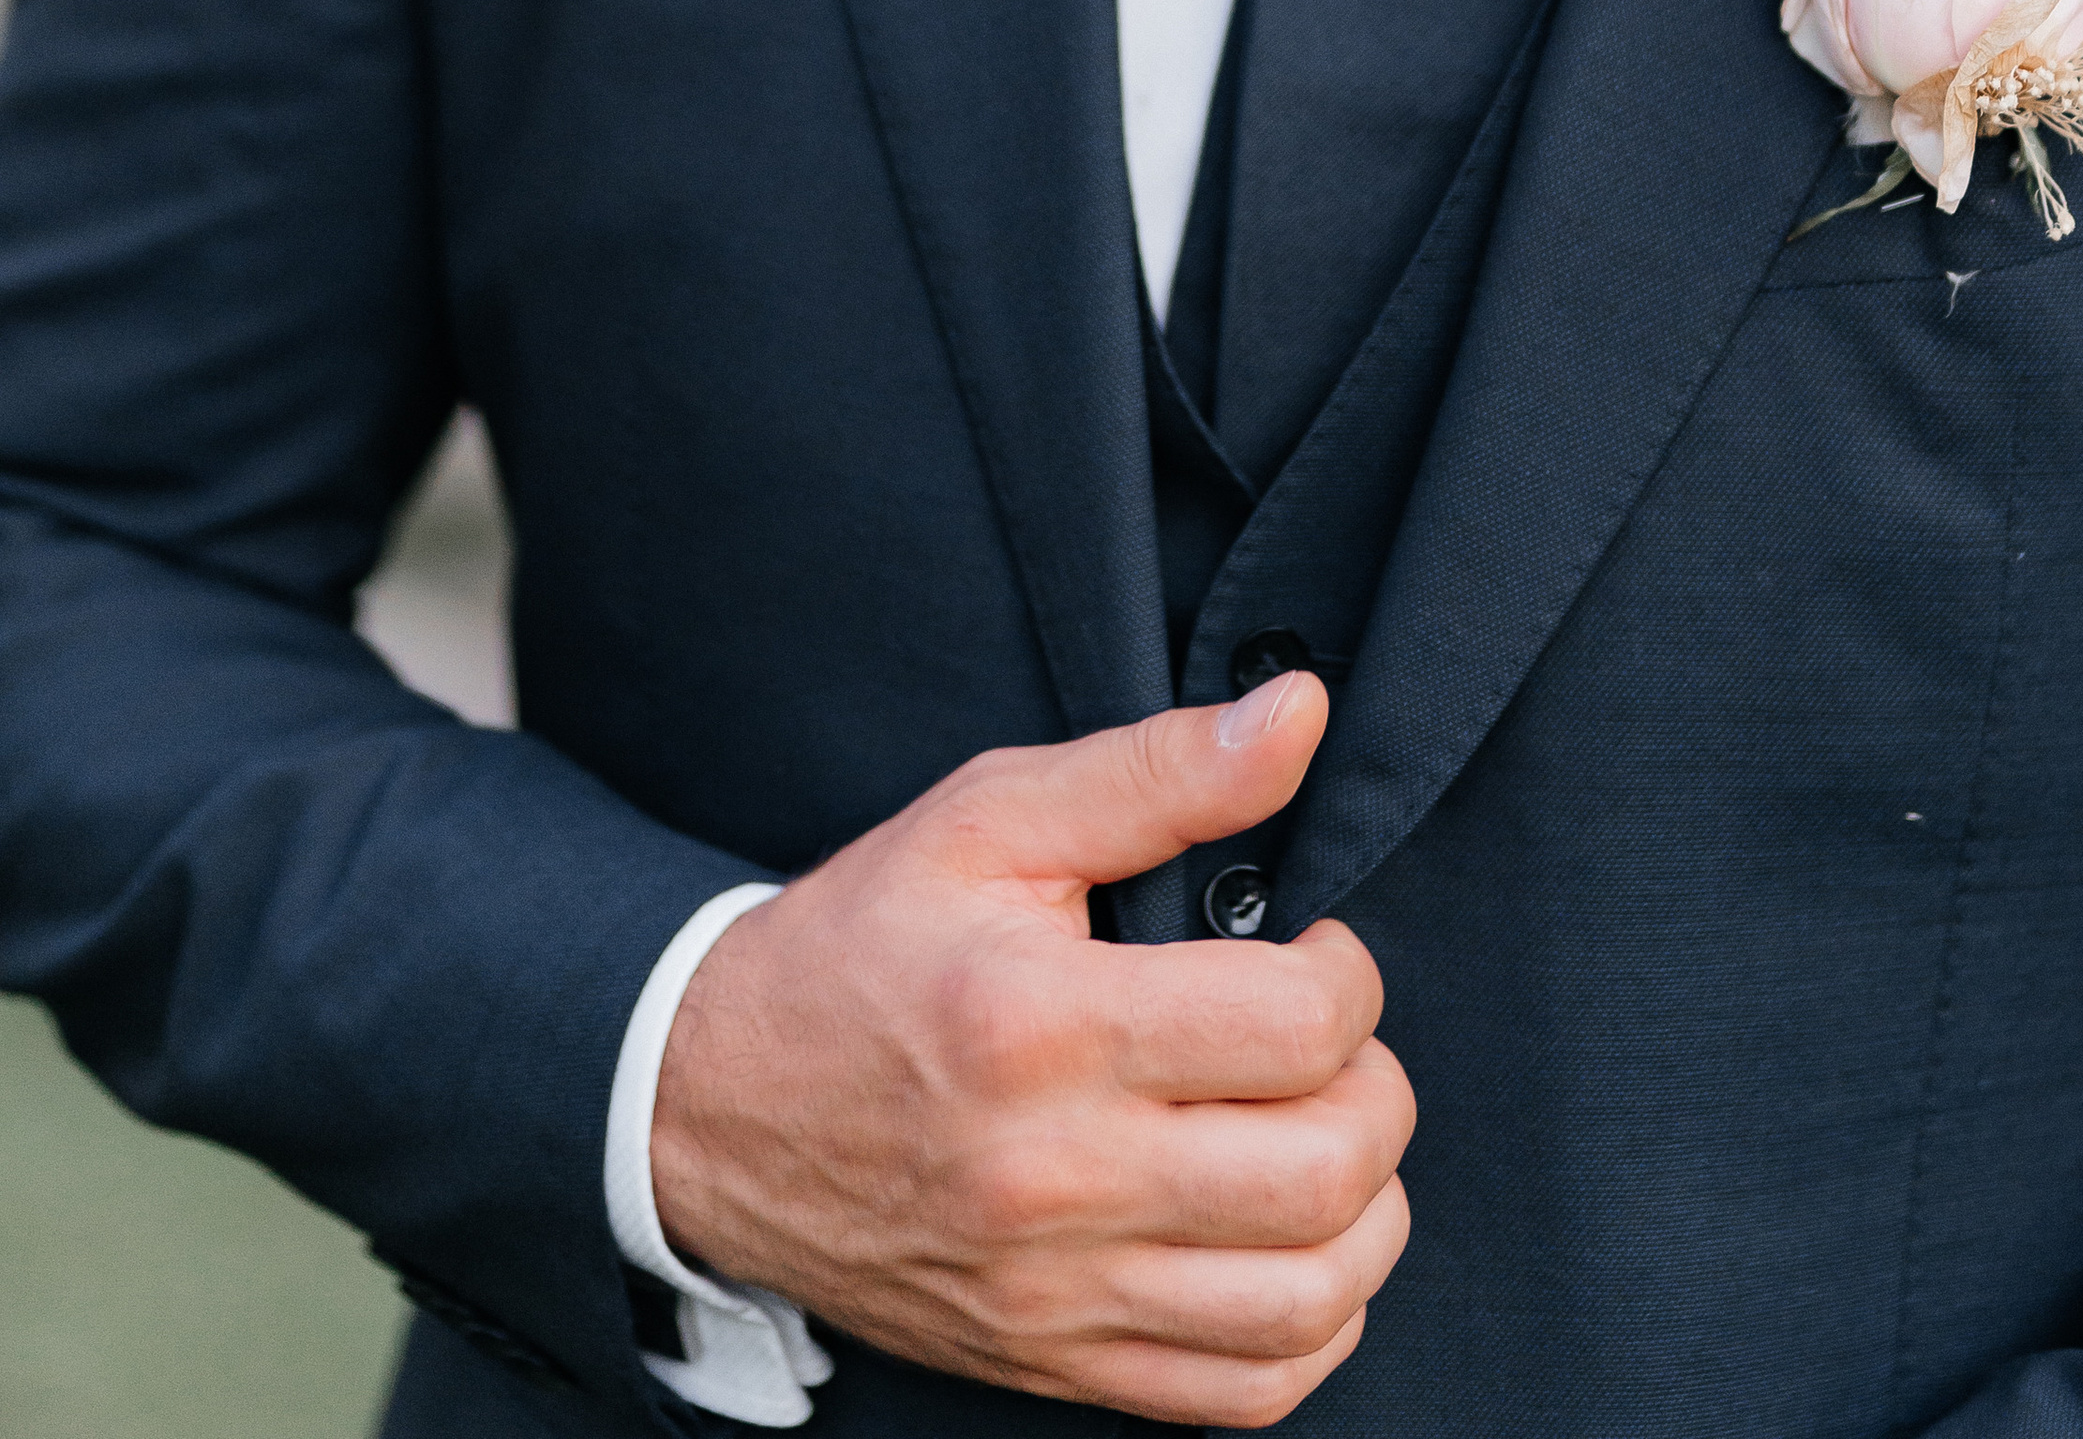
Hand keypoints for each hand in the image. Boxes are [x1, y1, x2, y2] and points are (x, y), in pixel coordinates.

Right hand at [651, 671, 1412, 1424]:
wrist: (706, 1109)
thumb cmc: (862, 944)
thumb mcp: (989, 818)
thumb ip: (1159, 770)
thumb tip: (1302, 713)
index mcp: (1044, 1028)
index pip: (1296, 1028)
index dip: (1348, 975)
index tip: (1314, 949)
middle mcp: (1057, 1180)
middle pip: (1323, 1174)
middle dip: (1375, 1091)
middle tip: (1330, 1040)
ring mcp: (1058, 1293)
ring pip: (1308, 1304)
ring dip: (1364, 1213)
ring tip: (1325, 1134)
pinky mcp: (1054, 1364)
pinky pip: (1248, 1395)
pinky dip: (1313, 1324)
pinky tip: (1290, 1241)